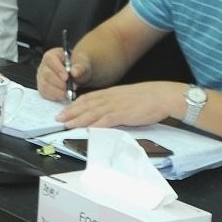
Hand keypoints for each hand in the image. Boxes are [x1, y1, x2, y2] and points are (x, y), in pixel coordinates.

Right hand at [36, 46, 94, 100]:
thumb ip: (80, 67)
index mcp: (53, 55)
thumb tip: (74, 72)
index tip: (66, 77)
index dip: (57, 69)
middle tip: (71, 88)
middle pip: (47, 74)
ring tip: (69, 93)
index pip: (50, 59)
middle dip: (59, 83)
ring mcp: (42, 76)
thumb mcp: (83, 65)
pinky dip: (54, 96)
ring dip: (57, 91)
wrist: (78, 75)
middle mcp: (44, 65)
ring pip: (44, 84)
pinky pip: (44, 92)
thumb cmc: (78, 67)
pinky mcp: (42, 86)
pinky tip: (63, 96)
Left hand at [57, 81, 181, 128]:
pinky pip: (107, 119)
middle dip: (71, 112)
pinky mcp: (125, 114)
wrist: (162, 95)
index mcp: (111, 93)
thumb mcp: (126, 96)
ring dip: (79, 119)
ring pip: (93, 112)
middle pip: (86, 105)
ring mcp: (117, 105)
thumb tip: (105, 110)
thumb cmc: (148, 97)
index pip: (88, 98)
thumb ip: (115, 102)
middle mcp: (111, 98)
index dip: (74, 104)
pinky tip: (88, 128)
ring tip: (68, 124)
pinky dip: (96, 124)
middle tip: (59, 118)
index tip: (64, 110)